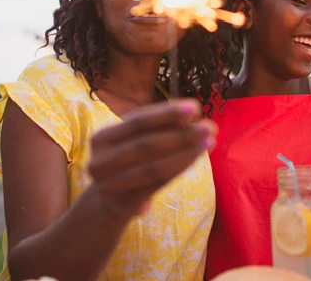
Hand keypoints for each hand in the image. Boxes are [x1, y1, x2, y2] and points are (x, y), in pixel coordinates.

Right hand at [87, 98, 216, 218]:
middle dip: (181, 134)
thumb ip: (157, 127)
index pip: (137, 121)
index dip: (167, 113)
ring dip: (185, 152)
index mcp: (101, 138)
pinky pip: (158, 183)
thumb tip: (191, 113)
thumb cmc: (130, 161)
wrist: (111, 201)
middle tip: (209, 126)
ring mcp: (111, 185)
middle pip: (147, 144)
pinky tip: (197, 157)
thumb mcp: (135, 140)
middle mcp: (100, 161)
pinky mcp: (126, 202)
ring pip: (154, 166)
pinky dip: (180, 167)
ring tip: (209, 141)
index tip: (195, 107)